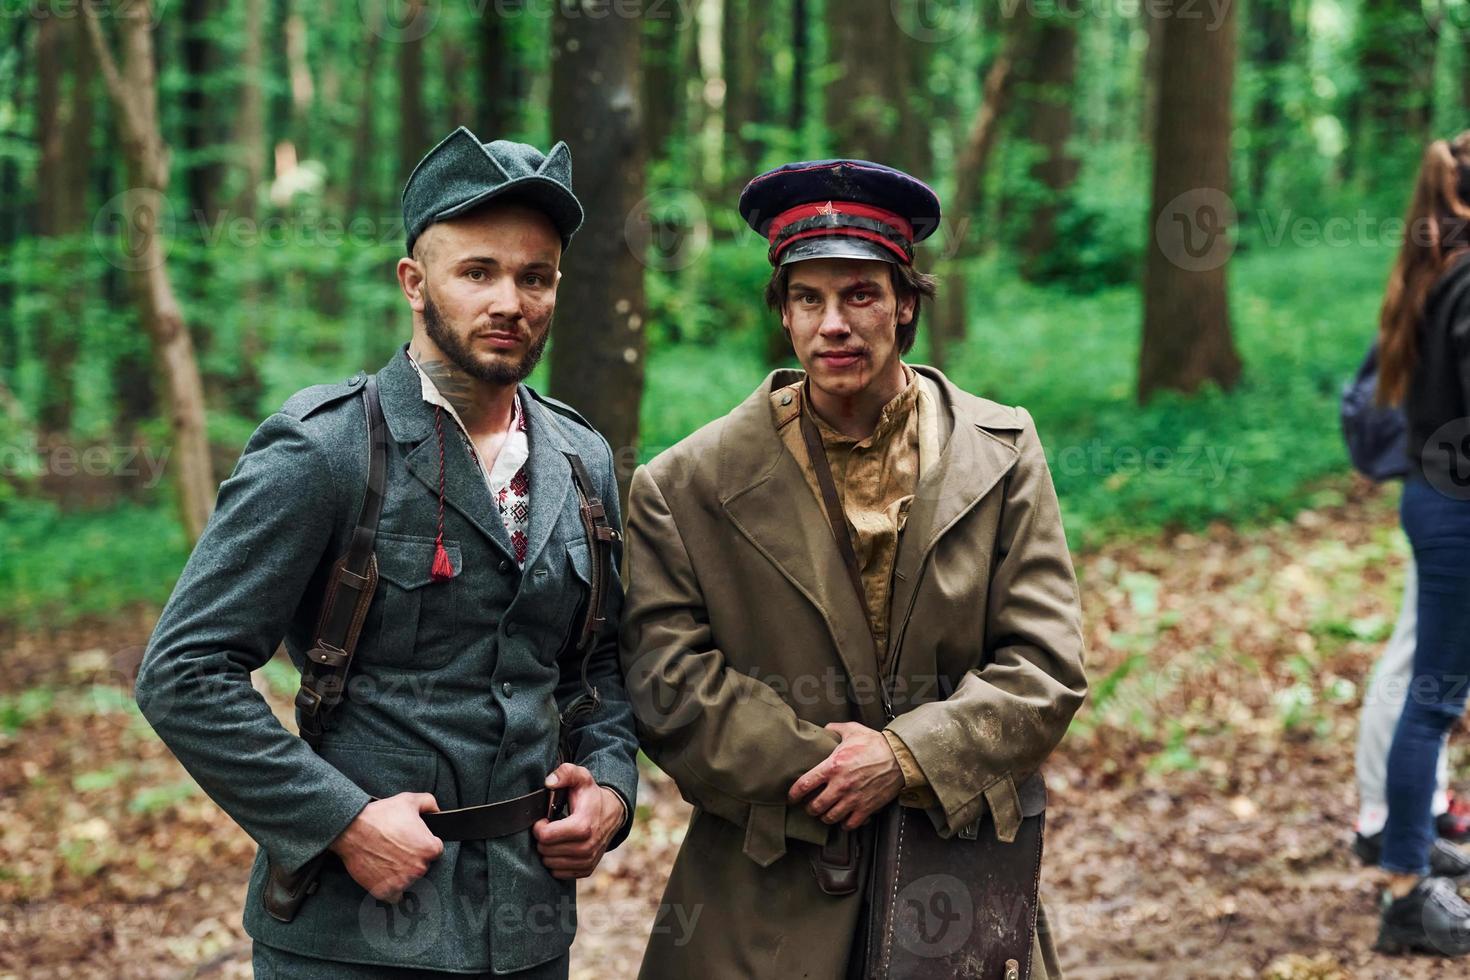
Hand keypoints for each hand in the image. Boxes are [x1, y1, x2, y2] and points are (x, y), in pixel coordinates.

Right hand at [329, 792, 443, 902]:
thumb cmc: (381, 815)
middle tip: (397, 848)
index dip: (423, 843)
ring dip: (402, 873)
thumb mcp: (409, 800)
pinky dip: (392, 890)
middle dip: (413, 858)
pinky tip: (386, 877)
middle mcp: (419, 868)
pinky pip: (395, 896)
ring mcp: (403, 882)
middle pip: (422, 866)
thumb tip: (437, 812)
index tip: (412, 840)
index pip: (435, 850)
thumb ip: (430, 803)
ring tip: (388, 859)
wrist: (351, 829)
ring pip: (409, 880)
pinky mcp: (386, 891)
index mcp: (430, 848)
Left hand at [532, 763, 624, 879]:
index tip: (544, 819)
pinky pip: (558, 873)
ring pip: (550, 864)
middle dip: (543, 838)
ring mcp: (587, 860)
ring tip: (557, 836)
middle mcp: (587, 847)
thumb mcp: (581, 777)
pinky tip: (562, 847)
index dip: (539, 826)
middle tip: (551, 826)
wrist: (612, 813)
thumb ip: (565, 773)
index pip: (545, 836)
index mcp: (582, 826)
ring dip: (548, 850)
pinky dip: (556, 861)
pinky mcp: (586, 869)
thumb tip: (549, 782)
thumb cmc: (591, 795)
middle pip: (545, 851)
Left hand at [788, 722, 904, 830]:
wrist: (899, 757)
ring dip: (825, 816)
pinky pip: (849, 824)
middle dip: (810, 808)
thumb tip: (825, 728)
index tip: (792, 797)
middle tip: (810, 806)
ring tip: (825, 813)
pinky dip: (844, 823)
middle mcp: (840, 785)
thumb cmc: (876, 744)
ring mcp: (853, 799)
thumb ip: (835, 729)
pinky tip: (843, 818)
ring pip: (830, 817)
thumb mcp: (853, 730)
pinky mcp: (866, 808)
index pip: (805, 784)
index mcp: (833, 766)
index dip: (794, 794)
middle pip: (815, 807)